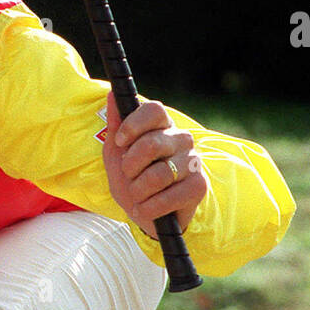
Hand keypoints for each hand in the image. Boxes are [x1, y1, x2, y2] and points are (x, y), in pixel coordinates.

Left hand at [102, 91, 207, 237]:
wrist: (147, 215)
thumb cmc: (133, 181)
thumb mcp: (116, 155)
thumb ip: (115, 126)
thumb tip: (111, 94)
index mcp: (162, 127)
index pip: (154, 110)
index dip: (133, 125)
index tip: (119, 142)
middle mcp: (181, 139)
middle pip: (151, 144)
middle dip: (130, 167)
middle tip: (129, 176)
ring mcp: (193, 162)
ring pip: (158, 174)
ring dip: (138, 191)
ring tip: (138, 195)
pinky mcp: (198, 186)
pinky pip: (167, 197)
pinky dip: (149, 208)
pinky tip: (147, 208)